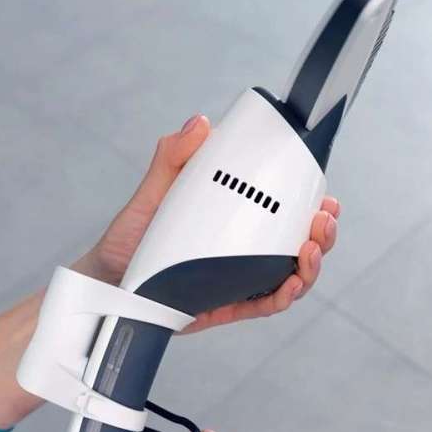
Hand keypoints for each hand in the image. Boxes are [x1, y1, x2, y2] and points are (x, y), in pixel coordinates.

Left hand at [77, 114, 339, 331]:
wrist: (106, 282)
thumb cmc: (131, 239)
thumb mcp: (153, 193)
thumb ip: (173, 158)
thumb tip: (199, 124)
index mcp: (235, 222)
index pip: (285, 213)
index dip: (313, 207)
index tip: (325, 196)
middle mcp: (244, 252)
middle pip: (299, 246)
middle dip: (322, 236)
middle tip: (322, 222)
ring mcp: (239, 281)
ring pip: (291, 277)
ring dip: (310, 266)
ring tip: (309, 251)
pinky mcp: (227, 308)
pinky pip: (264, 306)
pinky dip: (283, 296)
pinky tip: (291, 284)